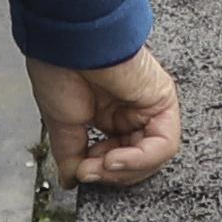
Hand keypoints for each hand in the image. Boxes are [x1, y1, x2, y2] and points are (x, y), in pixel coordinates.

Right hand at [33, 48, 185, 189]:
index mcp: (108, 112)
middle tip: (88, 172)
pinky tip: (114, 159)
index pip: (116, 157)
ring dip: (125, 170)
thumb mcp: (62, 125)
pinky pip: (163, 143)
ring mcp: (148, 104)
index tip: (81, 172)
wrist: (66, 41)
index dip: (99, 171)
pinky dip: (139, 159)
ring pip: (153, 157)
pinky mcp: (162, 98)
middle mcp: (131, 109)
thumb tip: (71, 181)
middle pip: (137, 161)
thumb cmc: (58, 67)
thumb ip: (71, 155)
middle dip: (112, 174)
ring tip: (101, 165)